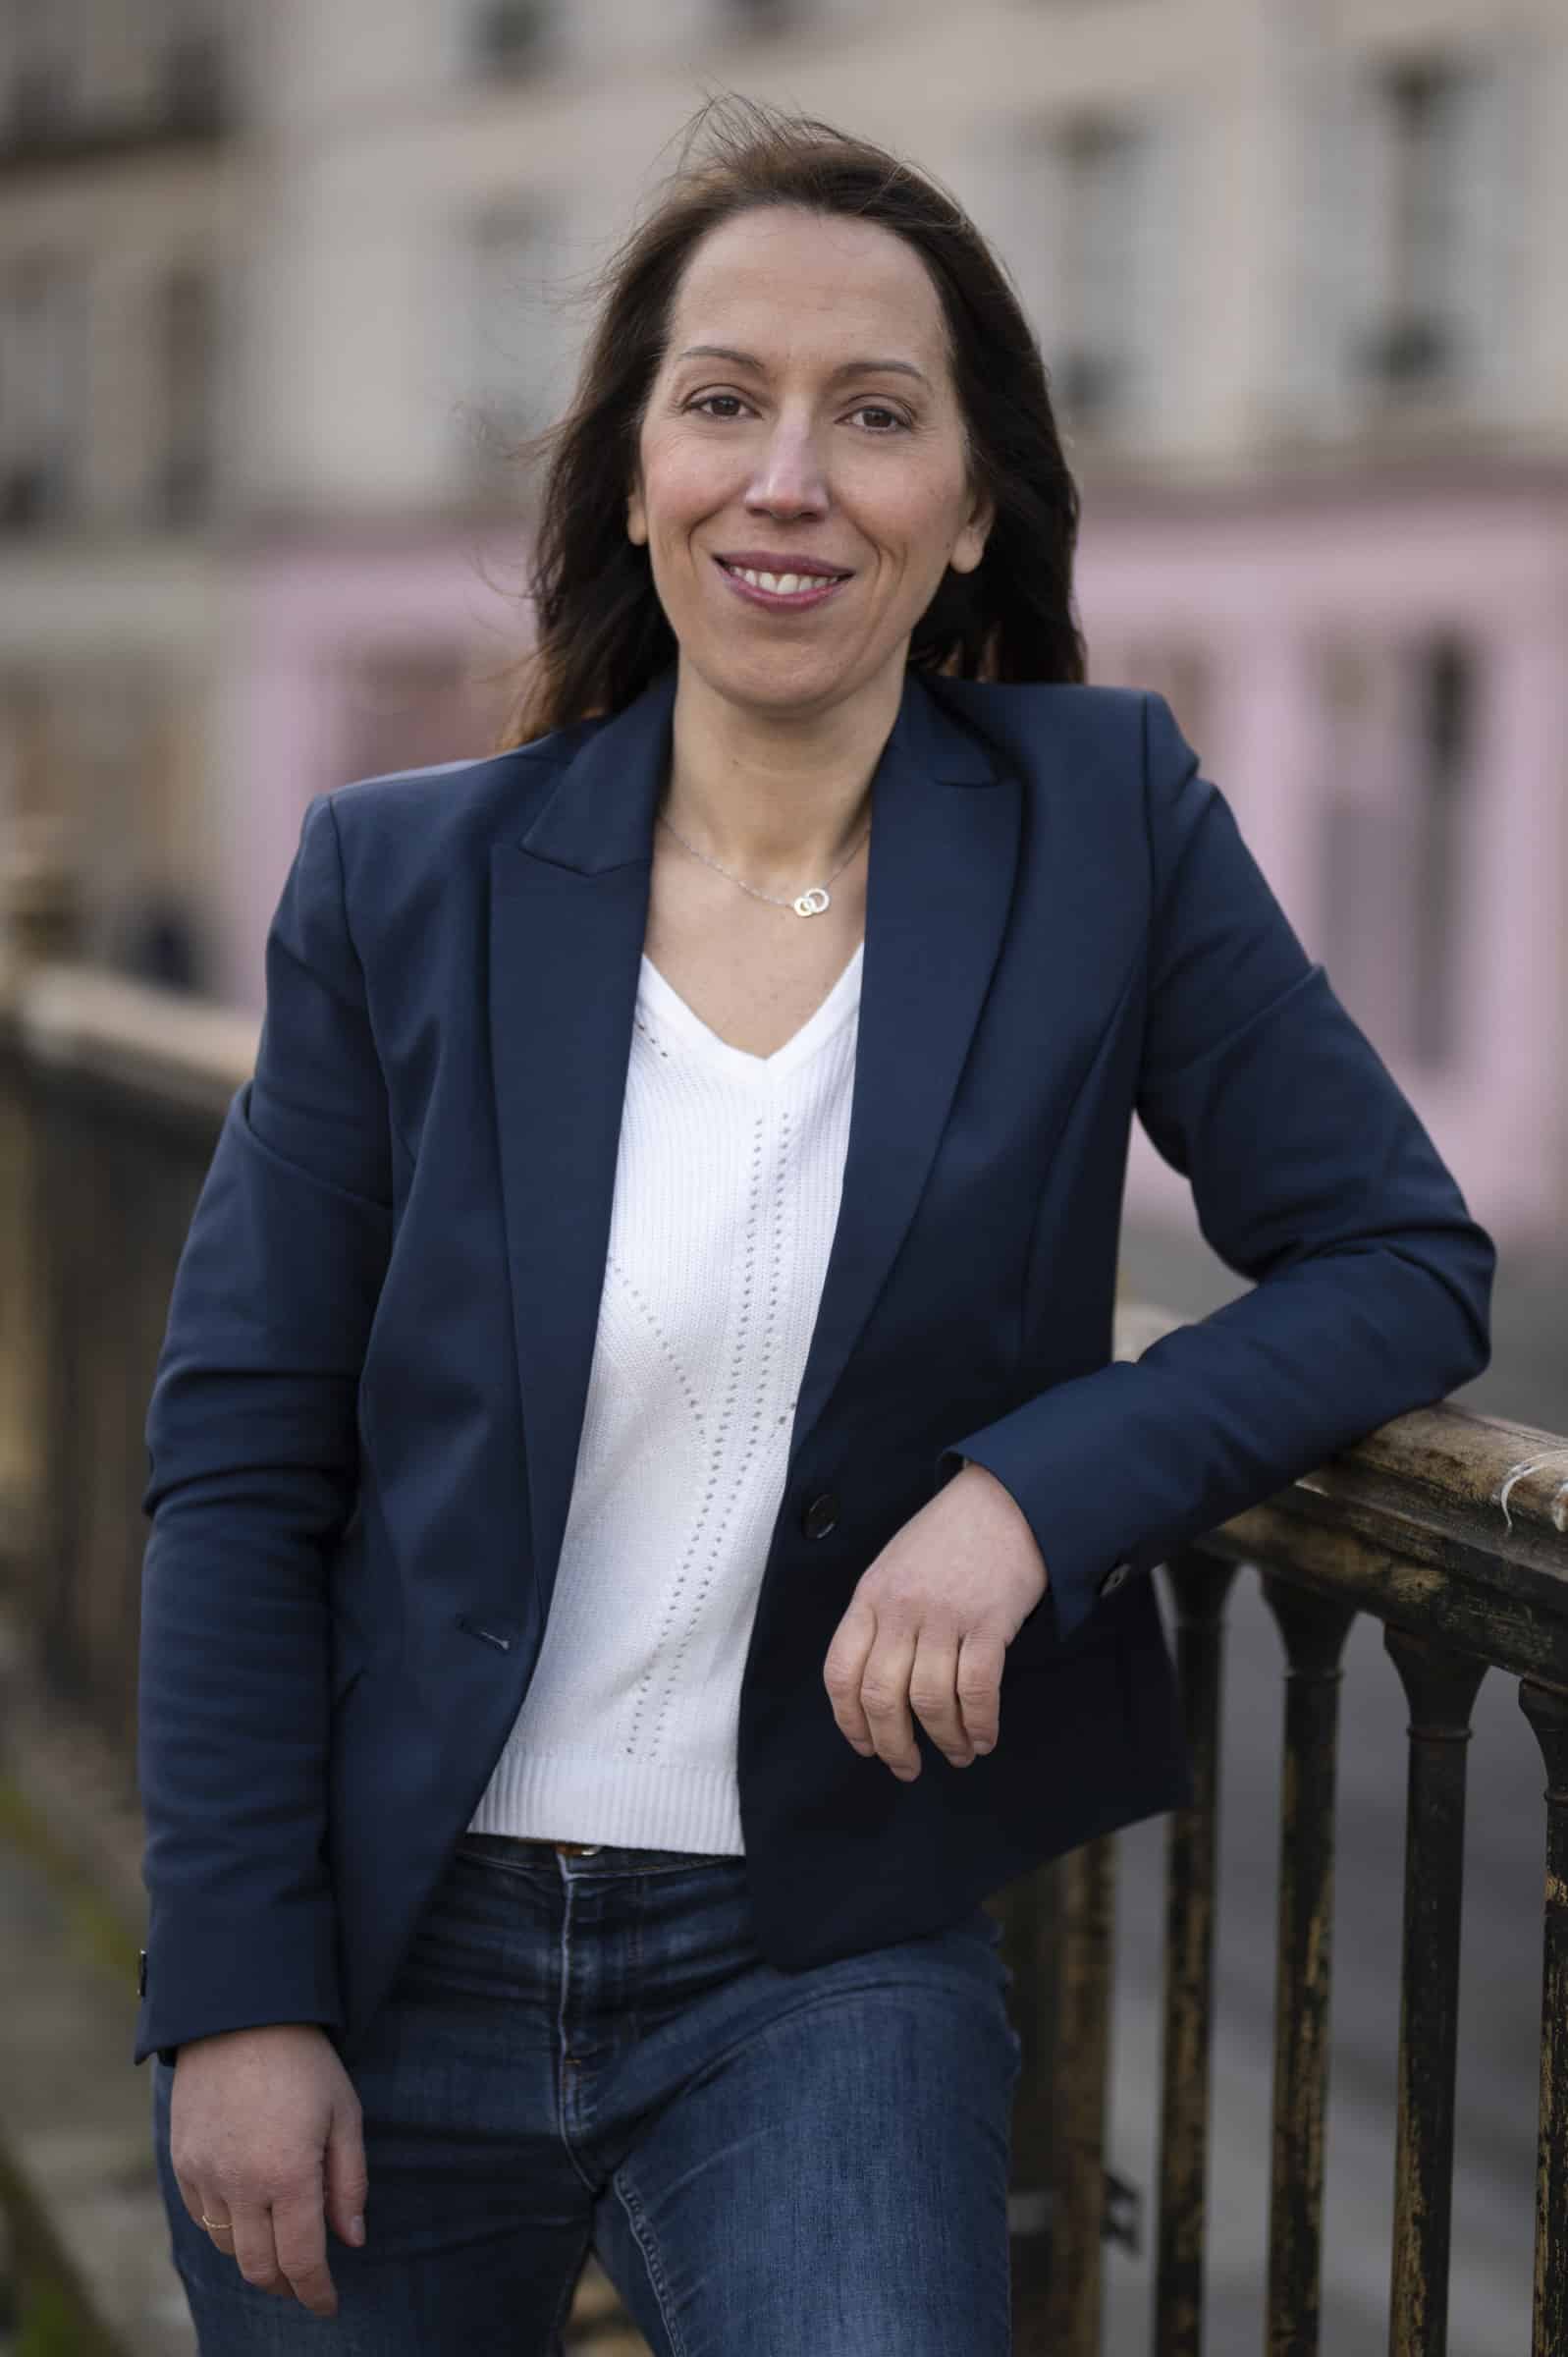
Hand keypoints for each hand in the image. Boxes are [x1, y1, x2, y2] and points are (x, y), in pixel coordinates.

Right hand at [169, 2022, 366, 2318]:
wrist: (239, 2013)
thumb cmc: (304, 2061)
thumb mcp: (345, 2113)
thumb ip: (349, 2182)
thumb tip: (352, 2240)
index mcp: (288, 2174)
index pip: (302, 2260)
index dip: (316, 2292)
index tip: (328, 2306)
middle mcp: (241, 2184)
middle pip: (260, 2268)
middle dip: (286, 2284)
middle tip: (305, 2281)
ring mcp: (205, 2175)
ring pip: (230, 2247)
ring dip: (257, 2256)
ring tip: (280, 2244)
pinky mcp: (181, 2162)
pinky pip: (203, 2217)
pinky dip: (228, 2228)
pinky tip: (249, 2213)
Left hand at [822, 1460, 1047, 1780]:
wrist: (1006, 1499)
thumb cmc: (950, 1536)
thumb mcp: (895, 1566)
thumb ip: (881, 1617)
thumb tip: (877, 1683)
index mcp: (870, 1596)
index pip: (840, 1671)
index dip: (848, 1719)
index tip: (864, 1745)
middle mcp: (901, 1609)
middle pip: (881, 1696)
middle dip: (892, 1744)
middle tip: (906, 1767)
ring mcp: (945, 1615)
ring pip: (930, 1700)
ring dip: (943, 1739)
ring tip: (957, 1754)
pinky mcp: (989, 1621)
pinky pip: (978, 1690)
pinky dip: (980, 1723)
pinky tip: (984, 1736)